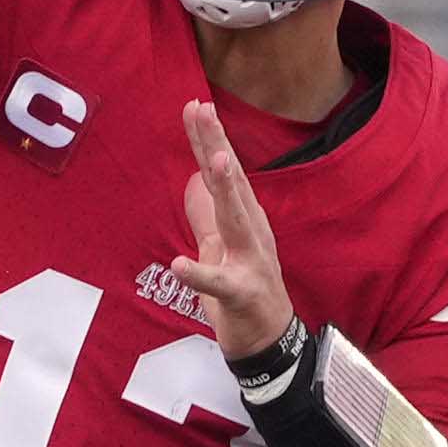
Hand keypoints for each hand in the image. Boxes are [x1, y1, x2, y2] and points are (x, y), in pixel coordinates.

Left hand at [148, 104, 297, 361]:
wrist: (269, 339)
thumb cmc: (244, 291)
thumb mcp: (221, 245)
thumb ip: (208, 214)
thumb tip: (194, 182)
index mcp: (244, 219)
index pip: (224, 173)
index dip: (210, 140)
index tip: (196, 106)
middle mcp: (251, 232)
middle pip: (232, 183)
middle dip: (218, 146)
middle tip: (203, 110)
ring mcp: (250, 261)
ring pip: (236, 221)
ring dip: (225, 191)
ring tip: (210, 163)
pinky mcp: (241, 294)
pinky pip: (219, 283)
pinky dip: (199, 274)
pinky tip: (178, 265)